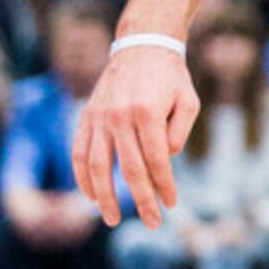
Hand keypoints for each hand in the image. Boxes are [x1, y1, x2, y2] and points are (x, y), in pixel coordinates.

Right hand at [72, 43, 196, 228]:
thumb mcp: (188, 101)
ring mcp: (99, 118)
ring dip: (104, 197)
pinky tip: (90, 196)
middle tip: (152, 222)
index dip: (165, 186)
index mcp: (147, 113)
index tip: (171, 204)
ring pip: (96, 166)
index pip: (156, 161)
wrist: (142, 45)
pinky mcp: (87, 117)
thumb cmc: (170, 77)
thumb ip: (178, 134)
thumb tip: (163, 162)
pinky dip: (82, 177)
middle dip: (142, 200)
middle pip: (129, 170)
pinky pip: (79, 152)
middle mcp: (119, 117)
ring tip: (112, 219)